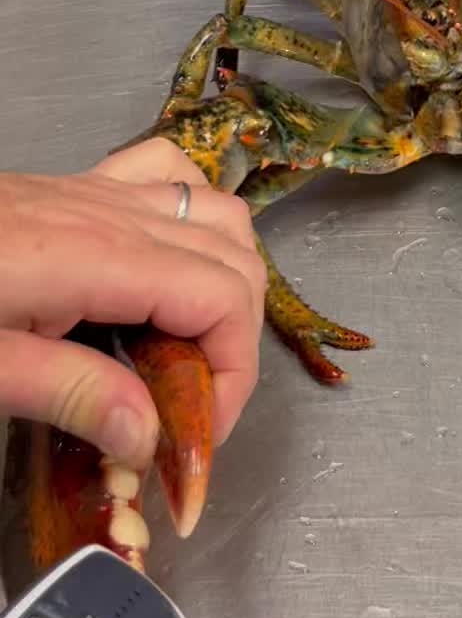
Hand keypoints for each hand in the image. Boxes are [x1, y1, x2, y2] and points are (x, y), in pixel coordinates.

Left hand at [0, 138, 266, 467]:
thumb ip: (70, 394)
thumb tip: (150, 438)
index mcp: (94, 256)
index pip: (222, 298)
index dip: (233, 375)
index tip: (196, 440)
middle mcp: (110, 212)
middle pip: (236, 259)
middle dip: (235, 344)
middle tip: (190, 415)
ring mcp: (98, 192)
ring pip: (217, 213)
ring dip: (227, 281)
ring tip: (187, 350)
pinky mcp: (78, 190)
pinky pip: (168, 177)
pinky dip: (193, 217)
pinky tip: (169, 266)